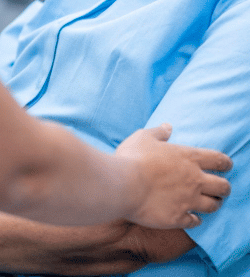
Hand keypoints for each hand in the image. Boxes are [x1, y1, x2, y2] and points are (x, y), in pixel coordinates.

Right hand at [116, 124, 231, 229]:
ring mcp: (188, 200)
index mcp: (188, 157)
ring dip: (214, 203)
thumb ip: (159, 132)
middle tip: (220, 187)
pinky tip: (192, 217)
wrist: (123, 185)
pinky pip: (195, 221)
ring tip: (210, 203)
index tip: (226, 165)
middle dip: (224, 187)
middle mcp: (194, 180)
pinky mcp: (178, 218)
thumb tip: (168, 127)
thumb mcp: (144, 137)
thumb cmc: (133, 158)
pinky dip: (196, 219)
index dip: (226, 163)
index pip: (219, 160)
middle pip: (223, 186)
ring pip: (213, 205)